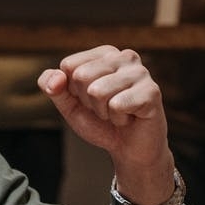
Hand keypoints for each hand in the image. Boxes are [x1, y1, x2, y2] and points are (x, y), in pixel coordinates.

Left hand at [38, 46, 171, 178]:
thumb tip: (55, 78)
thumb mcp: (69, 105)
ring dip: (104, 112)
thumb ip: (53, 87)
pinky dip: (118, 119)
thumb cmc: (101, 123)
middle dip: (88, 102)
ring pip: (97, 91)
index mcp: (104, 54)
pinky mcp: (151, 91)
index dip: (73, 91)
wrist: (129, 150)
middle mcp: (124, 57)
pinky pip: (117, 105)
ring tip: (118, 113)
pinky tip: (130, 118)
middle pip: (81, 76)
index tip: (91, 100)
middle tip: (106, 109)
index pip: (68, 65)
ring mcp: (140, 72)